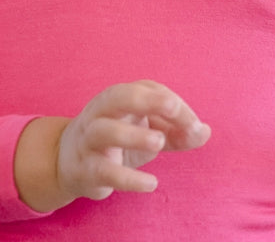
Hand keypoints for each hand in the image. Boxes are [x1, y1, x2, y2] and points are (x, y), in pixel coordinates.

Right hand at [14, 80, 210, 210]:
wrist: (69, 163)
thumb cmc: (119, 140)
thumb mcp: (150, 131)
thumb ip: (178, 132)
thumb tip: (205, 132)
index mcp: (121, 96)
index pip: (149, 90)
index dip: (174, 104)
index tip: (194, 126)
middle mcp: (102, 111)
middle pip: (119, 95)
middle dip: (147, 99)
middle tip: (174, 108)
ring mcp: (90, 138)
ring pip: (104, 130)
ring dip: (133, 134)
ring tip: (159, 143)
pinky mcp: (86, 168)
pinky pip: (104, 170)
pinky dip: (128, 178)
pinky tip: (151, 184)